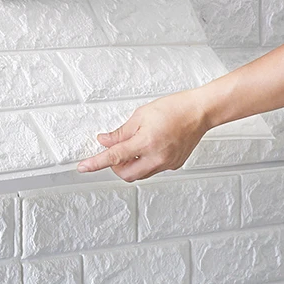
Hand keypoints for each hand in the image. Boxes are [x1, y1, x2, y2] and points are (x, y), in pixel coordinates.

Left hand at [77, 90, 211, 181]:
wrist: (199, 112)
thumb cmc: (174, 108)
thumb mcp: (140, 116)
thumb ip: (120, 133)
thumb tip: (104, 141)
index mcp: (146, 143)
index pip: (114, 157)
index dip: (96, 163)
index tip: (83, 167)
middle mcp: (157, 157)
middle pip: (126, 174)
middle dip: (115, 166)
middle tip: (114, 151)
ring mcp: (167, 164)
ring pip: (140, 174)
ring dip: (130, 165)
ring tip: (133, 146)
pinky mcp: (175, 165)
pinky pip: (153, 170)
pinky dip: (145, 162)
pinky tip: (149, 147)